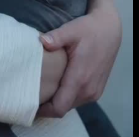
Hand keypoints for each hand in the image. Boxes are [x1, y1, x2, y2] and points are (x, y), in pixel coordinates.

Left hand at [37, 0, 121, 117]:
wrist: (109, 30)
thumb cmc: (89, 30)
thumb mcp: (71, 29)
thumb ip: (56, 37)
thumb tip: (41, 41)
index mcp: (80, 78)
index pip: (59, 107)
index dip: (44, 110)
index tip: (30, 102)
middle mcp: (88, 90)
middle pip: (63, 108)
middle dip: (48, 105)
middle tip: (32, 93)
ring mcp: (94, 92)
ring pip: (71, 105)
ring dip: (58, 101)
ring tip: (43, 88)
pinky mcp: (97, 90)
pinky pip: (79, 100)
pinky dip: (67, 97)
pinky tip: (58, 84)